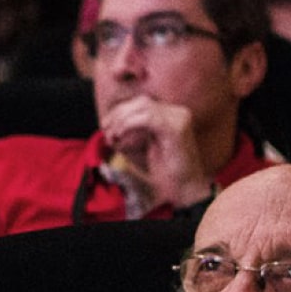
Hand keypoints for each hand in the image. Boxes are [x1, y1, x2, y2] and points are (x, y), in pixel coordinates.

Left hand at [99, 95, 213, 209]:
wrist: (185, 189)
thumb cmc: (164, 173)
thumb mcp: (142, 147)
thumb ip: (130, 132)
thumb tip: (108, 124)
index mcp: (172, 115)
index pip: (141, 103)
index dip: (120, 111)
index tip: (105, 126)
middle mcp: (178, 113)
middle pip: (141, 101)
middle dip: (118, 114)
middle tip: (105, 130)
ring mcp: (179, 119)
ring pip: (143, 106)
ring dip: (122, 120)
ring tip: (112, 136)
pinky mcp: (176, 128)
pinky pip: (148, 118)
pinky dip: (129, 124)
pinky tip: (120, 136)